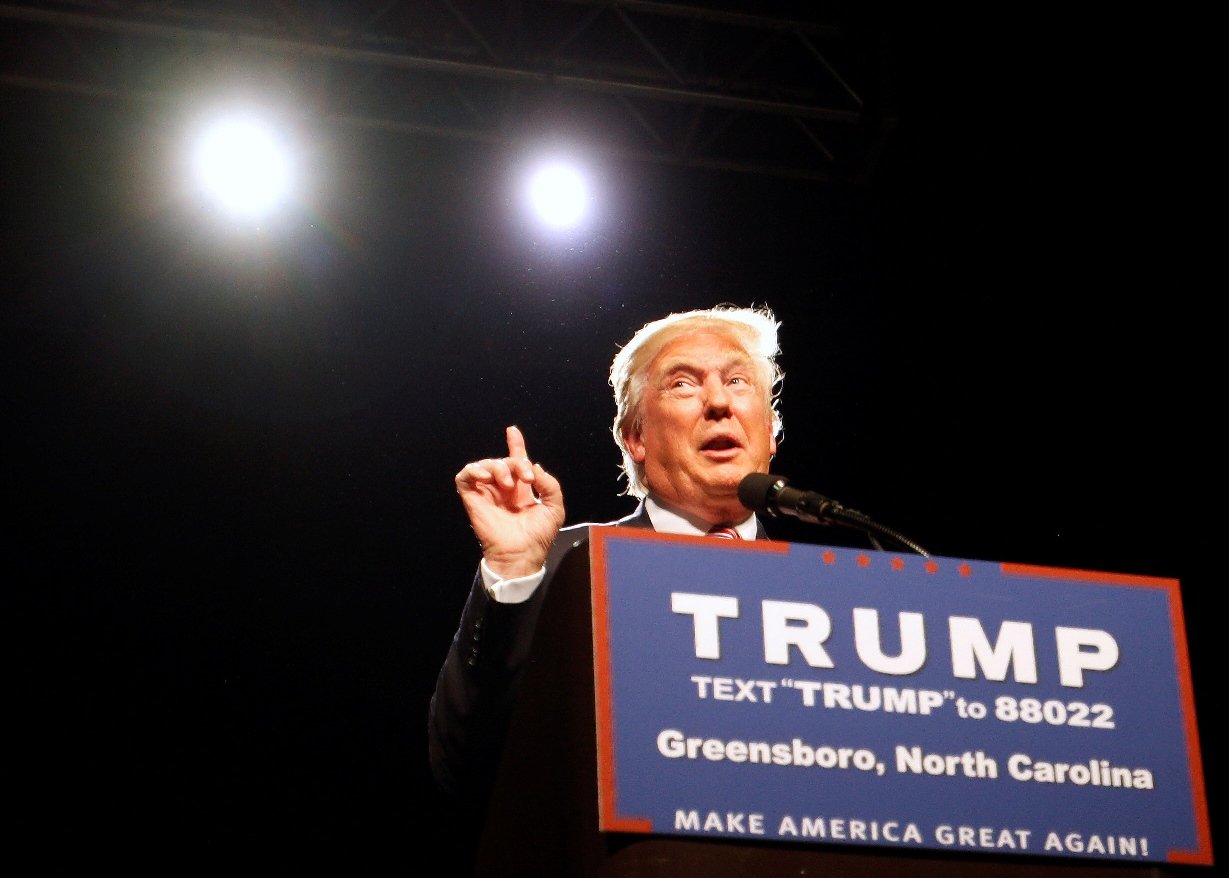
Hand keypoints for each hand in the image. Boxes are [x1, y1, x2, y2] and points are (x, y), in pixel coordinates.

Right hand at [455, 425, 565, 578]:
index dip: (515, 445)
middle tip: (527, 478)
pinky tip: (486, 476)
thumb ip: (550, 484)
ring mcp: (487, 493)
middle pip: (504, 461)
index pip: (516, 461)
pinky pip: (464, 476)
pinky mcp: (472, 499)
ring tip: (508, 483)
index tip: (513, 431)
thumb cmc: (538, 536)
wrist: (522, 554)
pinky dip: (473, 470)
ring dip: (499, 467)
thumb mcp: (554, 507)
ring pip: (485, 465)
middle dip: (517, 462)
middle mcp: (503, 489)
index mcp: (521, 490)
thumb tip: (534, 466)